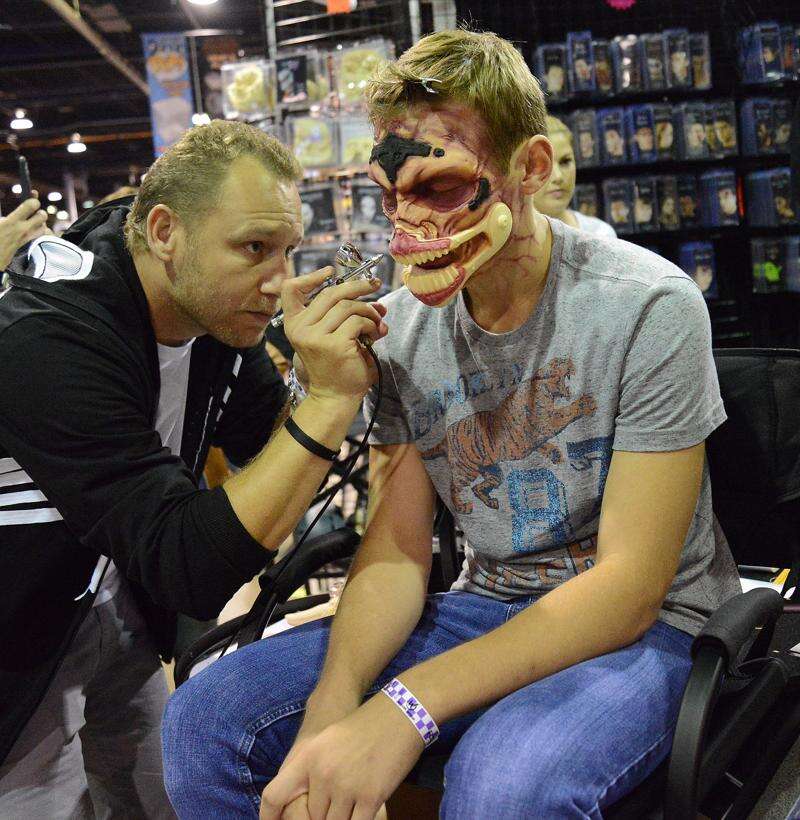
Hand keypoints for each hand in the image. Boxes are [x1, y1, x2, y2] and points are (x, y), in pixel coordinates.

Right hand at [0, 195, 47, 269]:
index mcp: (11, 222)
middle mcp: (23, 230)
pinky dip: (41, 232)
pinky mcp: (28, 246)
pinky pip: (41, 237)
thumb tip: (10, 212)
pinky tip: (34, 230)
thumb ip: (5, 217)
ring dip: (41, 223)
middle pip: (43, 216)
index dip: (33, 199)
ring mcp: (27, 239)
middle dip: (39, 211)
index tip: (30, 198)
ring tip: (32, 221)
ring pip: (44, 227)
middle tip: (32, 211)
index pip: (31, 205)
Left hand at [260, 694, 422, 819]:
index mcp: (308, 756)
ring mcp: (346, 786)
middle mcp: (322, 772)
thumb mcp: (327, 740)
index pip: (274, 796)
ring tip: (356, 799)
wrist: (400, 713)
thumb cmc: (364, 726)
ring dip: (344, 817)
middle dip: (325, 815)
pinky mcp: (371, 796)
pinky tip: (366, 808)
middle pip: (312, 817)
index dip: (268, 818)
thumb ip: (311, 769)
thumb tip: (302, 803)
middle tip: (341, 800)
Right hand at [281, 267, 387, 403]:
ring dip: (368, 312)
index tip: (330, 271)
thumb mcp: (333, 335)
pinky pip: (357, 322)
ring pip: (348, 307)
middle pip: (331, 293)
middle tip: (375, 285)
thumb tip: (375, 298)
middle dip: (357, 286)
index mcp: (295, 324)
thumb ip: (346, 314)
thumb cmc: (336, 365)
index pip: (290, 289)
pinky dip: (370, 325)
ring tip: (377, 322)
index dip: (310, 276)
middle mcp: (300, 328)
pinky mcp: (334, 345)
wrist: (336, 396)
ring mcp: (316, 337)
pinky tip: (374, 334)